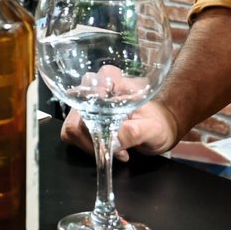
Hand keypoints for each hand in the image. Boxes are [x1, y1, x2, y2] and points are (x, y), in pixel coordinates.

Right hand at [61, 99, 181, 161]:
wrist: (158, 128)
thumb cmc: (158, 123)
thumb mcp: (152, 129)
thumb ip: (133, 132)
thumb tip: (111, 141)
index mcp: (111, 80)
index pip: (88, 91)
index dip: (91, 112)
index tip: (106, 131)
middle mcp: (93, 88)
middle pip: (75, 113)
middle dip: (94, 137)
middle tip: (117, 148)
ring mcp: (84, 103)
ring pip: (71, 126)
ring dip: (91, 144)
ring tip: (117, 149)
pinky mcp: (80, 118)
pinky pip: (72, 134)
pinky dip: (87, 146)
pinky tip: (108, 147)